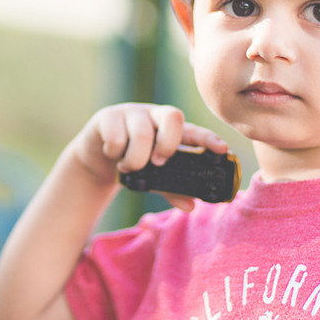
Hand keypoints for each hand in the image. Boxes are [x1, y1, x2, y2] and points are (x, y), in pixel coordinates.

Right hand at [76, 103, 228, 210]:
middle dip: (168, 144)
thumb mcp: (154, 176)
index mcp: (171, 131)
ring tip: (129, 167)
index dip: (209, 138)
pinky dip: (115, 153)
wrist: (97, 156)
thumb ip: (172, 189)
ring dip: (136, 159)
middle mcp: (155, 117)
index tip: (222, 150)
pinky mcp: (109, 117)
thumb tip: (191, 206)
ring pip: (142, 133)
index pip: (195, 131)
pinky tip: (113, 156)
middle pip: (173, 116)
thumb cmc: (134, 162)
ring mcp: (132, 114)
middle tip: (158, 163)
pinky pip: (116, 137)